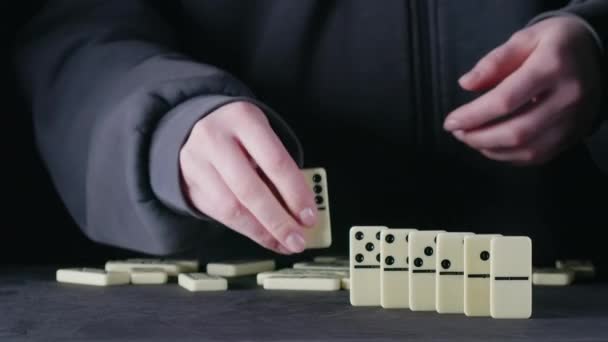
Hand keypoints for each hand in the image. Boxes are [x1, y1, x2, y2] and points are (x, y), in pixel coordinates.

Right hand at [179, 101, 317, 253]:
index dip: (295, 193)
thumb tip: (301, 210)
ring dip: (262, 232)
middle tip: (297, 240)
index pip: (275, 162)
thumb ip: (279, 167)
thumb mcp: (261, 135)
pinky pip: (220, 215)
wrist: (194, 125)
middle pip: (250, 190)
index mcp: (243, 119)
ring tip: (283, 243)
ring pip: (231, 208)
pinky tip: (264, 236)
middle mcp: (215, 139)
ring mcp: (197, 163)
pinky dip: (246, 229)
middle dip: (278, 221)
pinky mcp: (188, 184)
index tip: (309, 216)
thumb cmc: (239, 133)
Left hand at [444, 16, 601, 164]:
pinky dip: (508, 156)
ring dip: (490, 149)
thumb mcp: (525, 39)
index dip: (473, 115)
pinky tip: (491, 146)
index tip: (450, 121)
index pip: (505, 100)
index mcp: (552, 67)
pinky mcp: (573, 136)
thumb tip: (466, 84)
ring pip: (526, 150)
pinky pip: (537, 156)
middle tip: (457, 132)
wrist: (596, 55)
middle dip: (478, 137)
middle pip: (516, 131)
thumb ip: (494, 61)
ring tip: (470, 138)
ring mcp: (573, 121)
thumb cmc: (554, 44)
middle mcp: (567, 97)